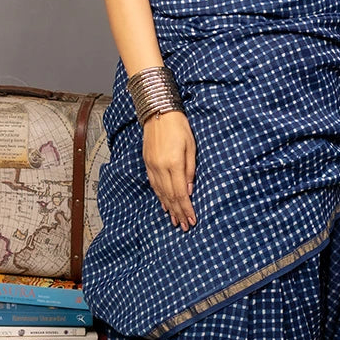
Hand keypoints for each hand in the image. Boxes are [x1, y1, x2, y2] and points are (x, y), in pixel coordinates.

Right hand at [142, 109, 197, 229]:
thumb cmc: (179, 127)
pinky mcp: (147, 163)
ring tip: (175, 220)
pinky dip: (160, 197)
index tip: (192, 220)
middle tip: (185, 226)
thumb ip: (190, 170)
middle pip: (170, 197)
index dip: (187, 208)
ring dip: (169, 208)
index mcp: (174, 164)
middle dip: (179, 213)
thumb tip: (190, 190)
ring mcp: (152, 166)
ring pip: (161, 193)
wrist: (158, 113)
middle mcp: (161, 168)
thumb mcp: (191, 147)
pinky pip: (154, 185)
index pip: (181, 193)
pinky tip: (165, 205)